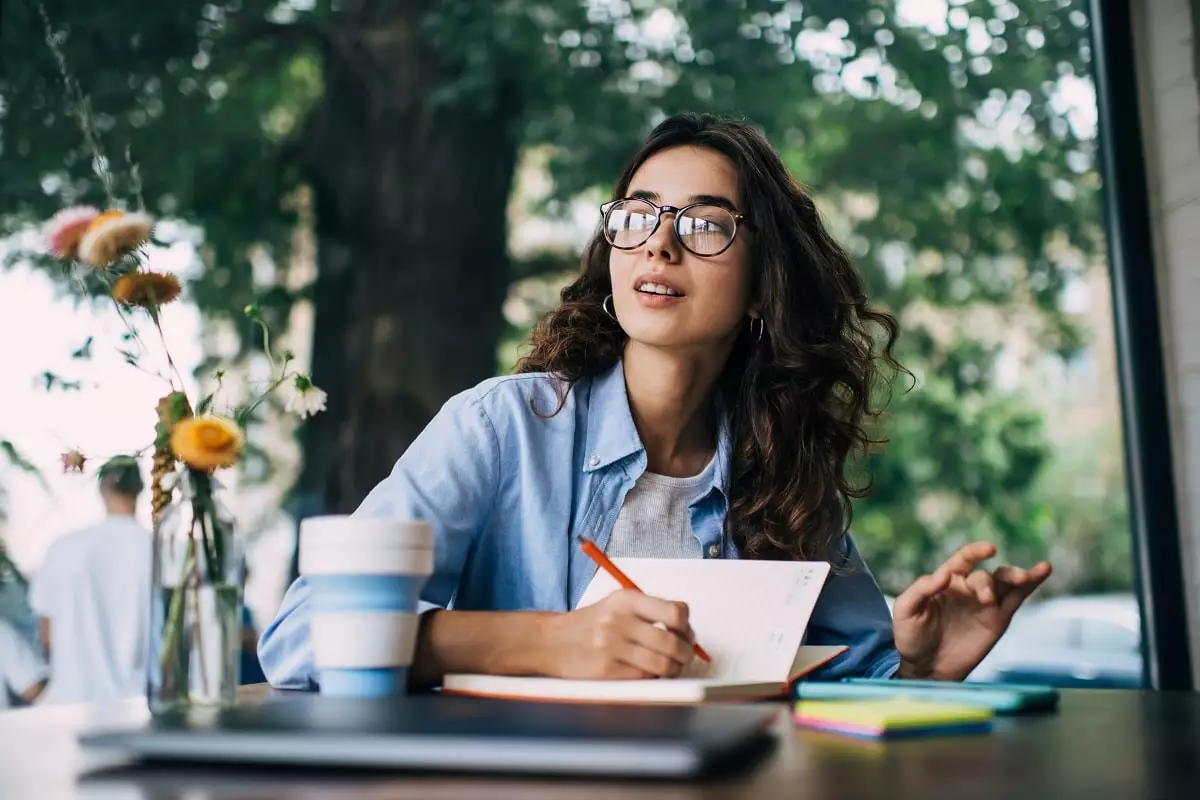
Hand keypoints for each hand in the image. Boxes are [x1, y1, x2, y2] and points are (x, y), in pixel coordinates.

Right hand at [544, 590, 695, 678]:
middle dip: (685, 654)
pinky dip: (652, 679)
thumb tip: (687, 632)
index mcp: (627, 600)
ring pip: (662, 664)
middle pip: (673, 642)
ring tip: (669, 668)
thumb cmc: (591, 624)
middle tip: (683, 657)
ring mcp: (611, 646)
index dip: (687, 626)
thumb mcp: (617, 605)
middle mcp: (619, 620)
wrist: (552, 641)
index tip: (684, 633)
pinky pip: (644, 678)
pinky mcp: (606, 670)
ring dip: (673, 670)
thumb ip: (650, 612)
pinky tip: (647, 673)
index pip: (676, 611)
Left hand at [892, 541, 1051, 681]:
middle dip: (988, 584)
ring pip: (1006, 582)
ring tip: (1025, 577)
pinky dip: (1031, 584)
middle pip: (986, 577)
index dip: (975, 552)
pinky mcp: (998, 620)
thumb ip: (921, 590)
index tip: (989, 549)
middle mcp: (968, 588)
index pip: (963, 559)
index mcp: (946, 581)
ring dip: (1017, 576)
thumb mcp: (905, 611)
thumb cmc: (910, 636)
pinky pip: (1017, 598)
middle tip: (986, 598)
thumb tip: (943, 574)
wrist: (925, 667)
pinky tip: (1043, 570)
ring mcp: (985, 603)